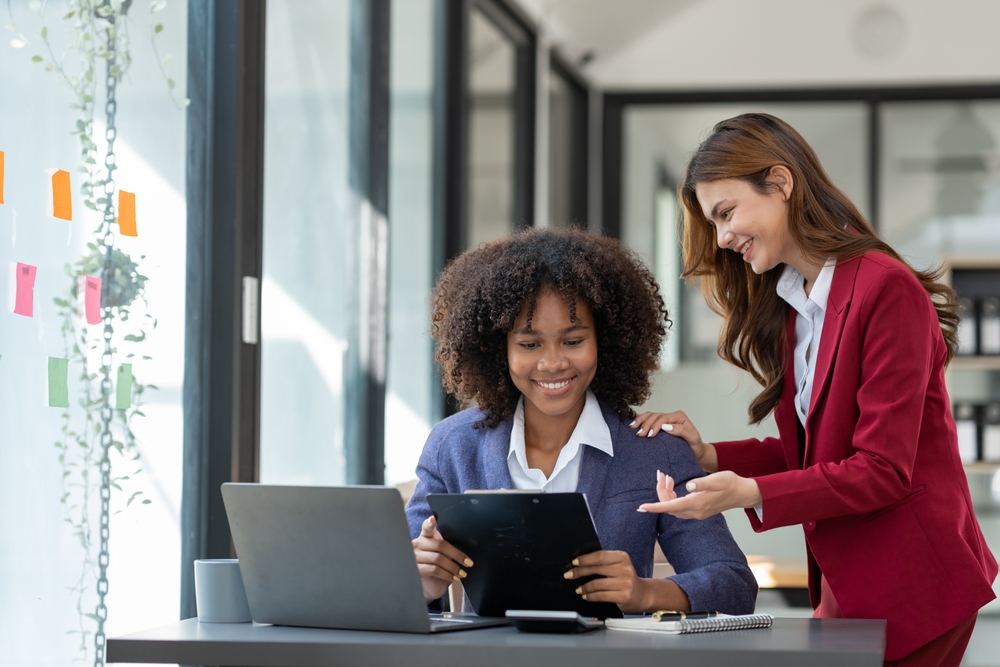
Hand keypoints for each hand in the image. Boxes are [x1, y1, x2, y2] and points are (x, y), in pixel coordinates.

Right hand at [411, 515, 472, 602]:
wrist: (430, 585)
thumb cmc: (439, 566)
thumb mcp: (445, 555)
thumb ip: (451, 547)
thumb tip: (472, 543)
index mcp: (425, 537)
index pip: (426, 528)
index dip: (429, 523)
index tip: (433, 518)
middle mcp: (418, 545)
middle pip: (440, 545)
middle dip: (457, 555)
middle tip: (469, 563)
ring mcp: (415, 557)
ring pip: (438, 559)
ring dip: (454, 567)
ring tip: (463, 573)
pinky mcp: (417, 570)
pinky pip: (435, 570)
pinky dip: (447, 574)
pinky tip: (454, 578)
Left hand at [563, 550, 648, 612]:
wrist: (643, 595)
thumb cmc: (626, 579)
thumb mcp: (619, 566)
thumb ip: (604, 563)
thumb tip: (580, 563)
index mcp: (622, 557)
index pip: (600, 556)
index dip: (585, 559)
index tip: (574, 562)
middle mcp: (625, 568)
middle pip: (596, 569)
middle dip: (579, 572)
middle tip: (569, 575)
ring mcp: (625, 583)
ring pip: (597, 583)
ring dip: (584, 587)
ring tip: (578, 589)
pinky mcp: (623, 596)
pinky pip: (601, 595)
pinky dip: (591, 596)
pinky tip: (586, 596)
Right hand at [632, 410, 716, 471]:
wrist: (695, 452)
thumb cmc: (694, 445)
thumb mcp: (692, 438)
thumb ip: (680, 430)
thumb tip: (665, 427)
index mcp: (679, 417)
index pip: (663, 418)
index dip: (655, 425)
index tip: (650, 435)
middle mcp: (670, 416)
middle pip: (654, 416)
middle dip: (646, 424)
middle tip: (640, 435)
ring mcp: (664, 420)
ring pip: (649, 416)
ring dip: (640, 421)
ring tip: (632, 428)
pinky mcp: (659, 425)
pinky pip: (648, 419)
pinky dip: (640, 421)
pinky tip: (632, 425)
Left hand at [637, 471, 760, 519]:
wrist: (742, 493)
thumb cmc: (730, 483)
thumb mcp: (717, 479)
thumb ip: (702, 482)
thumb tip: (689, 485)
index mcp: (697, 504)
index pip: (670, 507)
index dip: (654, 507)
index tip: (641, 508)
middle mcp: (695, 512)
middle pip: (669, 506)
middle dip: (661, 491)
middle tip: (661, 473)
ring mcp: (697, 513)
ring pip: (673, 507)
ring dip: (666, 493)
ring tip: (667, 477)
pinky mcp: (698, 511)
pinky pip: (679, 507)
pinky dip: (672, 497)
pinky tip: (674, 484)